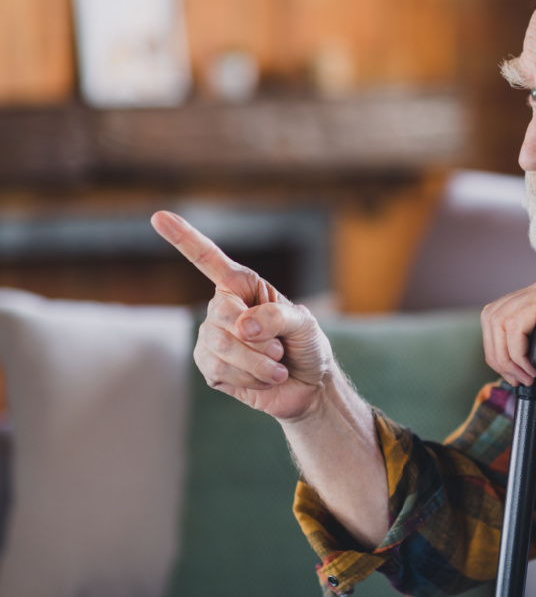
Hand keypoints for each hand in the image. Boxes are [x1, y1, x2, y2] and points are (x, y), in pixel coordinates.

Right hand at [151, 211, 337, 420]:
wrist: (309, 385)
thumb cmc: (307, 345)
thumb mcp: (303, 322)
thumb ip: (277, 316)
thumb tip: (243, 326)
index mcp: (243, 287)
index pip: (208, 260)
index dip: (185, 239)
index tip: (159, 216)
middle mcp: (223, 309)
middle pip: (220, 313)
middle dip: (257, 337)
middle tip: (280, 348)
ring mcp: (212, 339)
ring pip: (220, 346)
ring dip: (258, 361)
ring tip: (276, 365)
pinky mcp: (210, 368)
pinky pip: (219, 370)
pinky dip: (249, 377)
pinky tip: (264, 377)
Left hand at [480, 274, 535, 404]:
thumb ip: (520, 346)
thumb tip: (493, 352)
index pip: (497, 314)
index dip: (495, 349)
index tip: (513, 374)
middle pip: (493, 315)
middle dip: (497, 354)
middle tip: (517, 377)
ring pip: (500, 319)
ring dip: (506, 356)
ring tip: (526, 375)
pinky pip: (515, 324)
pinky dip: (516, 352)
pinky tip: (533, 368)